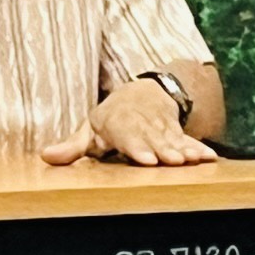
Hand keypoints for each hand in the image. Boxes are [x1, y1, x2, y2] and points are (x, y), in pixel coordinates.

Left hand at [41, 79, 217, 166]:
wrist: (144, 93)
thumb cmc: (111, 118)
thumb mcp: (90, 129)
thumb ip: (71, 147)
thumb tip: (45, 156)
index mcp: (117, 124)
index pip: (127, 136)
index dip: (137, 147)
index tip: (146, 160)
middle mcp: (141, 124)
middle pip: (152, 138)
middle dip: (162, 150)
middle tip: (171, 162)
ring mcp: (161, 127)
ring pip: (172, 139)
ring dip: (182, 149)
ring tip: (189, 161)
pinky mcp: (177, 132)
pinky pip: (189, 140)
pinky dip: (199, 148)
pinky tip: (210, 158)